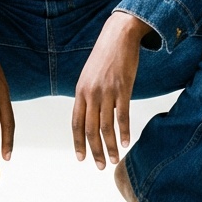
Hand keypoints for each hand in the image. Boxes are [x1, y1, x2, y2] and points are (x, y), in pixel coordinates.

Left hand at [72, 11, 153, 168]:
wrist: (118, 35)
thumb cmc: (105, 56)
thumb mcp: (90, 75)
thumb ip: (88, 94)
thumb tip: (90, 114)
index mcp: (80, 91)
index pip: (76, 123)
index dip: (78, 142)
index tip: (81, 158)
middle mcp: (91, 93)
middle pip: (90, 129)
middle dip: (95, 150)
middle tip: (100, 166)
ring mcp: (107, 91)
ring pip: (106, 126)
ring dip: (109, 146)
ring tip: (115, 159)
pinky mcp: (123, 88)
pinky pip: (122, 115)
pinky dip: (124, 132)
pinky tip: (125, 142)